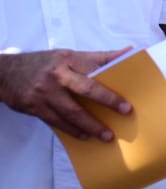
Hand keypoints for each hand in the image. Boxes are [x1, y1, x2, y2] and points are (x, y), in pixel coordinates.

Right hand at [0, 48, 131, 140]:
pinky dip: (72, 130)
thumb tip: (129, 52)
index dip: (113, 78)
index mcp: (68, 59)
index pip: (96, 69)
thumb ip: (99, 57)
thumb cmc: (44, 64)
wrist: (4, 73)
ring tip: (107, 135)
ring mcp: (45, 92)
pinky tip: (85, 136)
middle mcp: (57, 75)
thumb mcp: (69, 55)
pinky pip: (57, 122)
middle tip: (125, 112)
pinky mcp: (34, 107)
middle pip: (87, 88)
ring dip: (91, 125)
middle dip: (107, 101)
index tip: (128, 91)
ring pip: (72, 111)